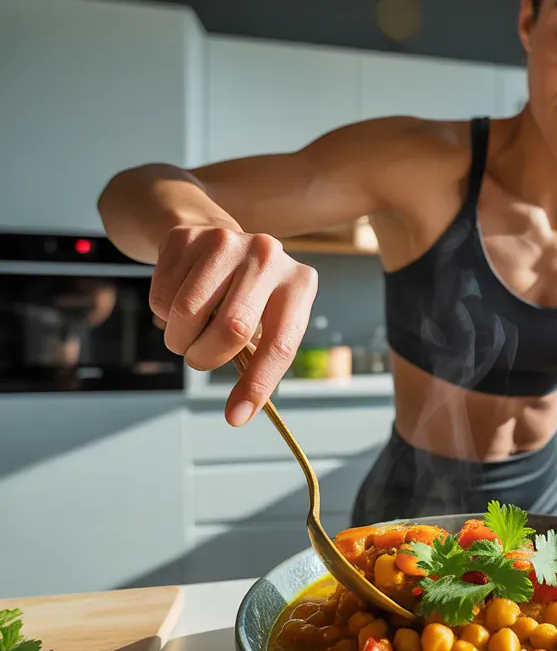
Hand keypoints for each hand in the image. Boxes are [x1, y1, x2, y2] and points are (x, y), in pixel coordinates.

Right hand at [149, 226, 317, 425]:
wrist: (211, 234)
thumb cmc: (248, 293)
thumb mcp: (269, 316)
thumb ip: (260, 355)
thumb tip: (240, 412)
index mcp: (299, 283)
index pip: (281, 345)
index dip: (258, 385)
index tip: (237, 417)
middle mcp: (268, 256)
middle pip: (231, 329)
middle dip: (207, 358)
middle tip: (200, 357)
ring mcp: (226, 242)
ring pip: (186, 314)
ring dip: (179, 339)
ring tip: (188, 332)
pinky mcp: (187, 237)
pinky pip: (162, 296)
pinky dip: (164, 315)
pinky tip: (179, 297)